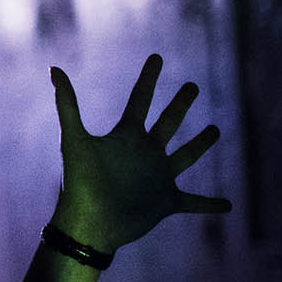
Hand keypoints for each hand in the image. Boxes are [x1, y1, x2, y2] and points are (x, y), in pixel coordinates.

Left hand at [49, 54, 229, 250]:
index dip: (148, 78)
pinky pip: (194, 202)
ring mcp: (156, 177)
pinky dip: (210, 204)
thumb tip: (53, 68)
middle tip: (193, 86)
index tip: (157, 57)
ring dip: (200, 144)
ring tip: (215, 131)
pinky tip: (228, 205)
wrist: (88, 224)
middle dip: (180, 104)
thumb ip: (67, 104)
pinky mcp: (166, 202)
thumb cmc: (79, 183)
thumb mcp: (75, 140)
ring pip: (185, 156)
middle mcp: (143, 153)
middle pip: (167, 122)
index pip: (140, 99)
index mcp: (125, 137)